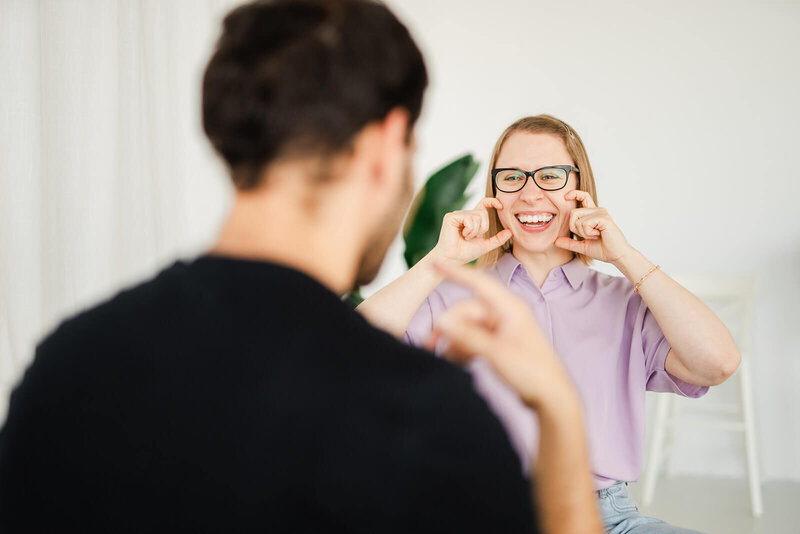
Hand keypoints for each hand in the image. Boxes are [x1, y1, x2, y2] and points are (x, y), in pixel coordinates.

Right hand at [425, 262, 575, 409]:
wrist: (552, 398)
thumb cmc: (532, 372)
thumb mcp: (496, 353)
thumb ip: (467, 336)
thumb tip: (441, 321)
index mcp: (510, 308)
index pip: (478, 282)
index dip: (455, 273)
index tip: (435, 263)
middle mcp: (505, 314)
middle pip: (467, 311)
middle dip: (448, 326)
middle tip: (429, 344)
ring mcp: (502, 329)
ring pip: (468, 326)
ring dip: (454, 340)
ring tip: (442, 358)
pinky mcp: (499, 343)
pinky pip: (473, 339)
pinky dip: (462, 348)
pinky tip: (455, 362)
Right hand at [430, 198, 511, 265]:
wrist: (453, 259)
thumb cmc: (466, 253)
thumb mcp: (486, 245)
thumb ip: (498, 239)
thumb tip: (510, 232)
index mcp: (472, 219)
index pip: (483, 204)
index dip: (492, 201)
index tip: (501, 206)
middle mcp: (464, 215)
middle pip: (483, 213)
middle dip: (483, 227)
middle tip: (473, 237)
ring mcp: (457, 215)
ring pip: (477, 216)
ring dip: (475, 231)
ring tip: (466, 237)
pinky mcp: (451, 217)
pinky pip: (469, 218)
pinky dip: (469, 230)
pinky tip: (462, 235)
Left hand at [554, 190, 632, 264]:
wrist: (616, 256)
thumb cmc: (603, 250)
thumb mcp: (582, 246)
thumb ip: (570, 243)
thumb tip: (556, 241)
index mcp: (593, 214)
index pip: (583, 197)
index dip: (574, 193)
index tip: (565, 197)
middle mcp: (597, 210)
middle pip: (573, 212)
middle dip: (575, 228)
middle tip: (589, 236)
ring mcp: (601, 213)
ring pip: (578, 219)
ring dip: (583, 232)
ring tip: (596, 236)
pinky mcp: (604, 218)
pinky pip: (585, 223)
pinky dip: (588, 233)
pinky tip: (599, 235)